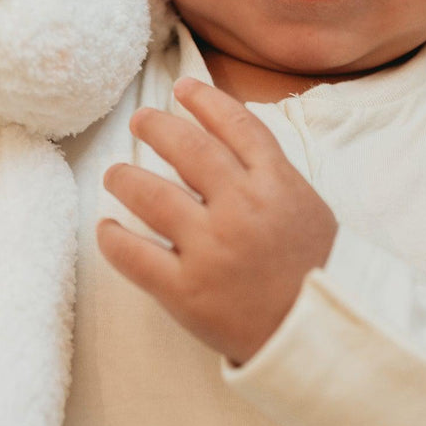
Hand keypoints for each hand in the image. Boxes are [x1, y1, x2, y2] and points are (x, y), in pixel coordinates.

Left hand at [98, 76, 338, 366]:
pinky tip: (106, 229)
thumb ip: (268, 173)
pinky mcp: (187, 291)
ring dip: (125, 177)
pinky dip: (112, 239)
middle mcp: (241, 208)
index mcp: (276, 184)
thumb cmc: (315, 270)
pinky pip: (135, 256)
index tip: (183, 88)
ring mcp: (212, 249)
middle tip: (140, 120)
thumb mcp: (305, 206)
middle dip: (158, 126)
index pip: (235, 124)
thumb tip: (222, 137)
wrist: (320, 337)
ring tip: (115, 173)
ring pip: (151, 195)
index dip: (206, 101)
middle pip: (188, 149)